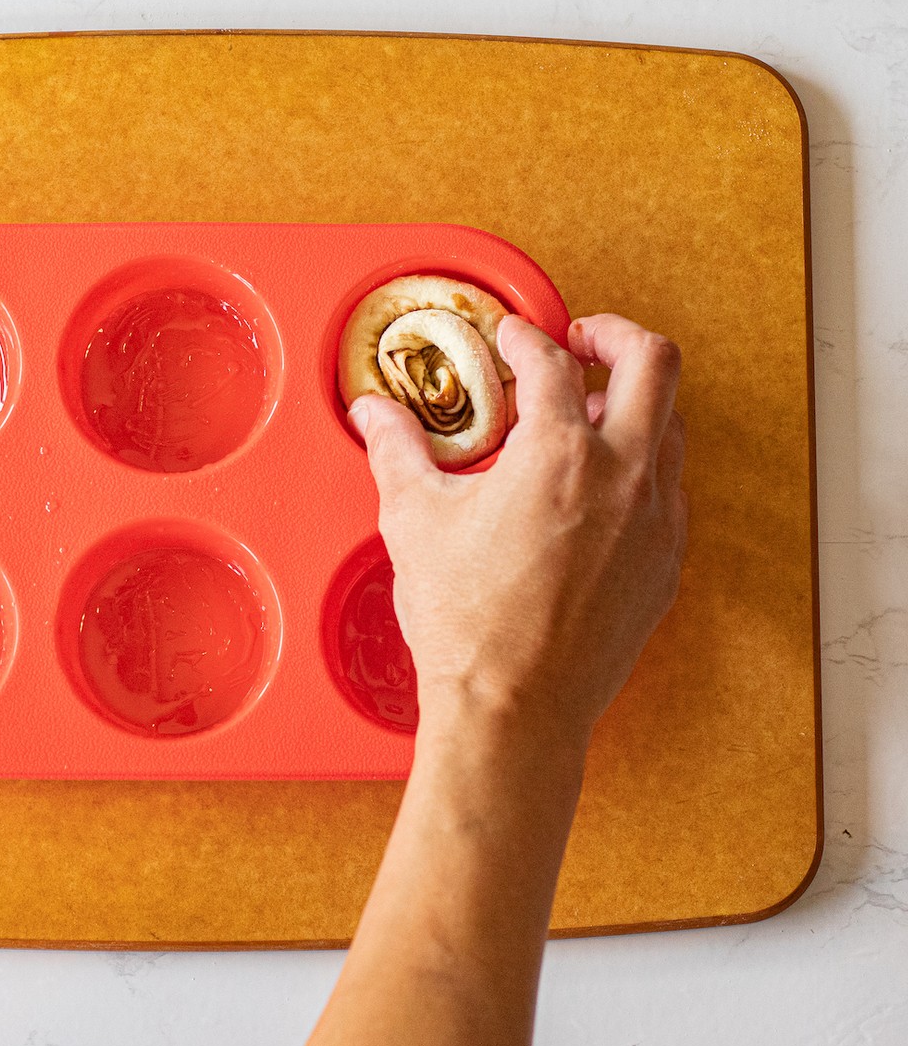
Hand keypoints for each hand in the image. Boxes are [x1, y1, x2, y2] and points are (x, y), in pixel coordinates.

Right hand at [347, 312, 687, 746]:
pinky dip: (639, 467)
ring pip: (671, 425)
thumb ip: (397, 451)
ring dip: (632, 404)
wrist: (513, 710)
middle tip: (579, 341)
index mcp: (559, 455)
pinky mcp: (665, 564)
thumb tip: (373, 414)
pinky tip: (596, 490)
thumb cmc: (468, 626)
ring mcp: (655, 522)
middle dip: (613, 337)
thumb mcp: (415, 520)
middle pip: (652, 363)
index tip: (511, 336)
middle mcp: (623, 478)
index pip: (551, 360)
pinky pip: (669, 489)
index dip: (524, 335)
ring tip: (585, 416)